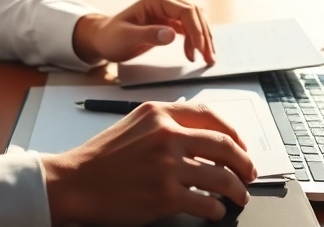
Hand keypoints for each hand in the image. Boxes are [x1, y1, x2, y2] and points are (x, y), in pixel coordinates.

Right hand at [41, 101, 256, 225]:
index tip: (240, 146)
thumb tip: (201, 138)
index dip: (233, 133)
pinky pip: (206, 203)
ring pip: (222, 177)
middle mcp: (166, 136)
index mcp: (158, 113)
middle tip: (249, 173)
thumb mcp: (133, 125)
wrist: (73, 182)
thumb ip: (164, 125)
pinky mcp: (165, 196)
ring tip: (240, 196)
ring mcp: (167, 166)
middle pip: (224, 146)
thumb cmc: (100, 158)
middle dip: (244, 163)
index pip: (210, 115)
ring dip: (238, 190)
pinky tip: (214, 210)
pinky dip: (216, 209)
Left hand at [72, 0, 215, 64]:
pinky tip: (195, 55)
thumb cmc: (111, 37)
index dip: (196, 29)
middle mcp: (164, 2)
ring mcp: (168, 12)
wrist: (103, 40)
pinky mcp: (169, 23)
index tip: (200, 49)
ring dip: (203, 39)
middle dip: (204, 36)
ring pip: (195, 21)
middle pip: (195, 14)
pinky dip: (196, 41)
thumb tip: (172, 34)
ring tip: (206, 59)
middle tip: (209, 58)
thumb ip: (148, 35)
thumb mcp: (126, 37)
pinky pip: (189, 29)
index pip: (185, 10)